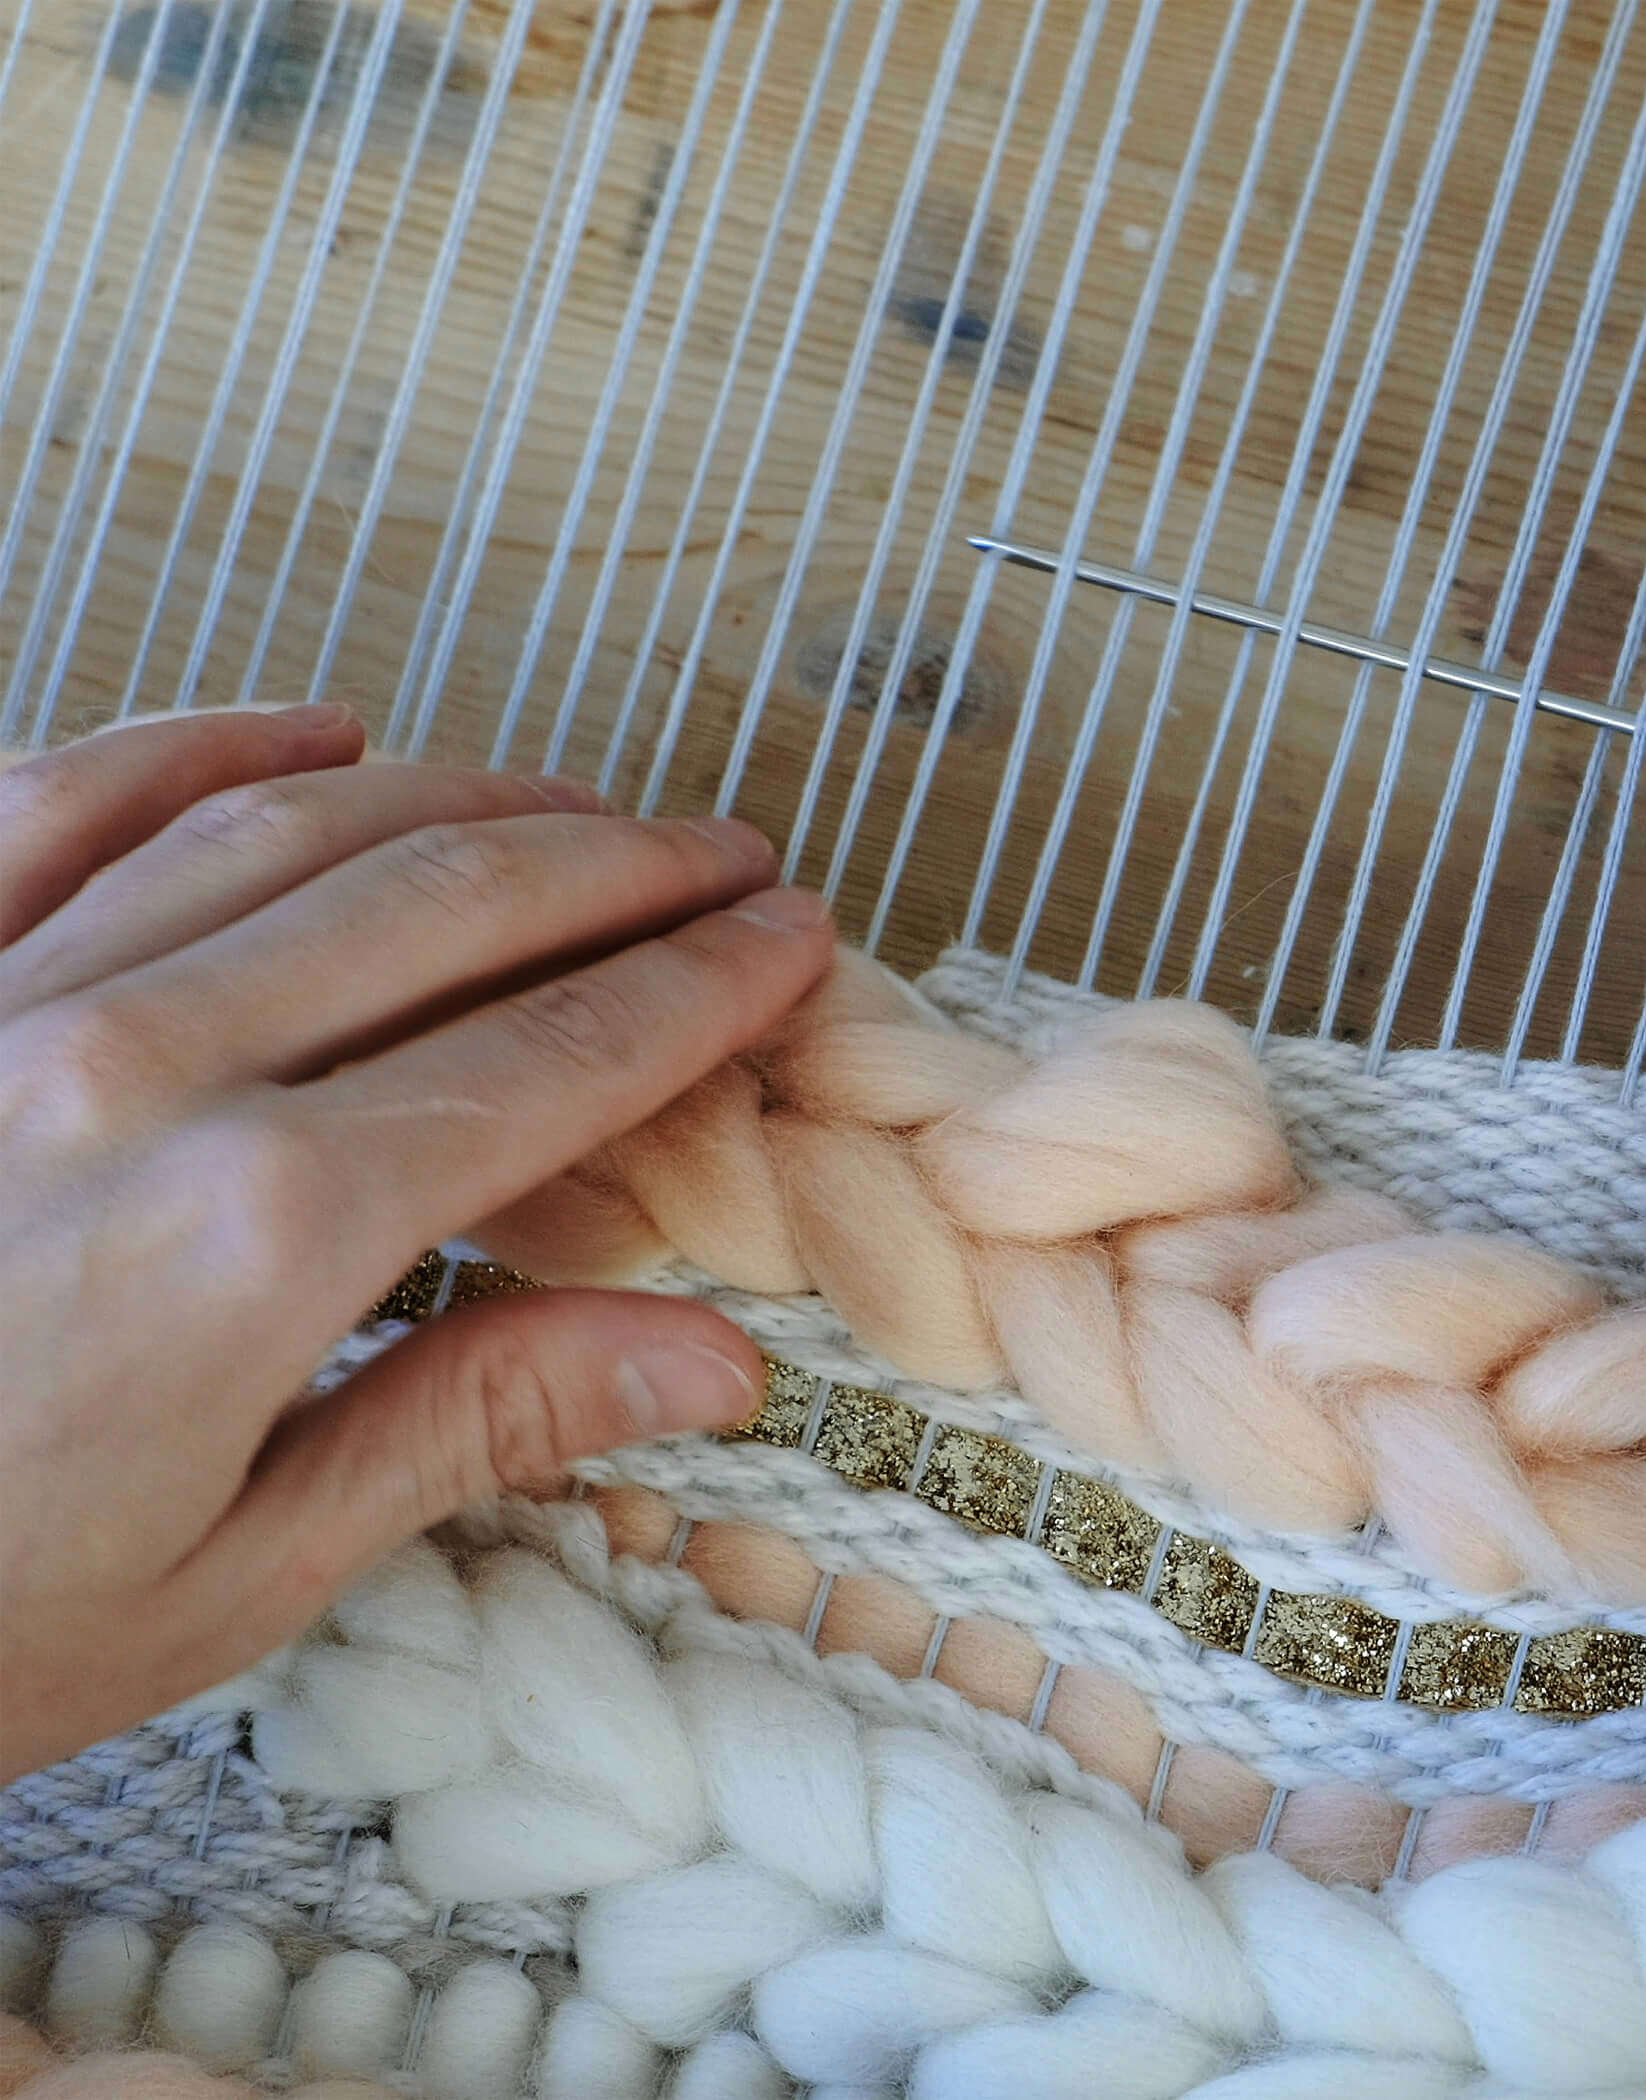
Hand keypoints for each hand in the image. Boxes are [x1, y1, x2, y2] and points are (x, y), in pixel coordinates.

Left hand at [0, 705, 833, 1781]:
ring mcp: (5, 995)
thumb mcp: (225, 1576)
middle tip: (728, 855)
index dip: (700, 986)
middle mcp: (143, 1070)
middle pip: (451, 904)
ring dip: (465, 795)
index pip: (557, 1056)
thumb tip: (707, 1354)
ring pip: (289, 825)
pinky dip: (209, 741)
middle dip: (622, 867)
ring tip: (578, 805)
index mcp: (259, 1231)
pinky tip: (313, 727)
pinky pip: (69, 798)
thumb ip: (472, 1422)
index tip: (788, 942)